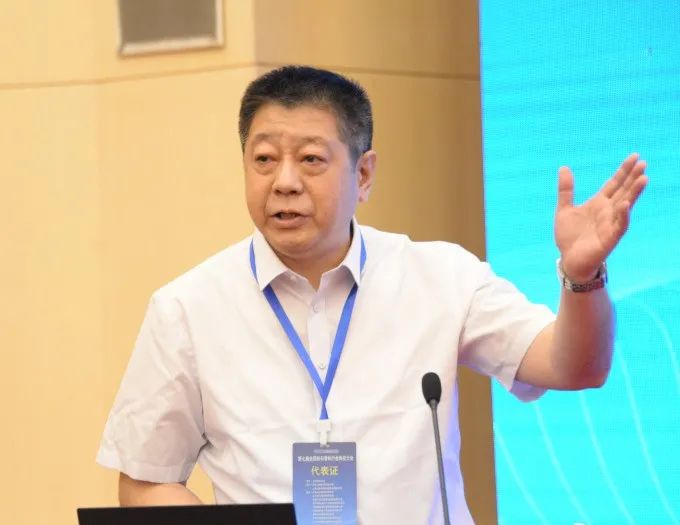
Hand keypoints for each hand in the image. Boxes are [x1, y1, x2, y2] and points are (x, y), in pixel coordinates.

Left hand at [555, 153, 647, 281]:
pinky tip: (626, 205)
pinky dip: (622, 215)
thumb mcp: (564, 209)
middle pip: (623, 191)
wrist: (569, 259)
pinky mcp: (610, 238)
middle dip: (633, 178)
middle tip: (643, 163)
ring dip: (634, 193)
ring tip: (643, 178)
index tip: (634, 156)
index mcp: (598, 203)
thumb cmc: (569, 236)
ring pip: (626, 205)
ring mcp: (611, 224)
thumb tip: (564, 167)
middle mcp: (608, 211)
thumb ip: (566, 190)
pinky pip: (619, 225)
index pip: (614, 183)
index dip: (624, 170)